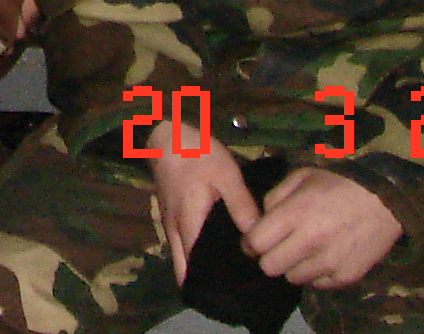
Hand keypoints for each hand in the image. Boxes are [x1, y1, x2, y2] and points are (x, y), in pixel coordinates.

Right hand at [146, 125, 256, 283]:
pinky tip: (214, 247)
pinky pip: (180, 244)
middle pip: (183, 270)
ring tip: (226, 270)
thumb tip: (257, 236)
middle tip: (231, 285)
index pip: (195, 269)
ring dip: (196, 268)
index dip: (212, 283)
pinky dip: (193, 253)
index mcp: (188, 224)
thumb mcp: (226, 175)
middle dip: (202, 282)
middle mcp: (174, 230)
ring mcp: (168, 222)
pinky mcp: (169, 213)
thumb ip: (242, 206)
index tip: (233, 290)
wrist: (165, 133)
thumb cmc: (196, 153)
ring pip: (180, 258)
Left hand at [246, 165, 402, 289]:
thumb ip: (274, 198)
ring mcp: (329, 263)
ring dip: (292, 266)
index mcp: (295, 214)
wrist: (385, 200)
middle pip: (270, 267)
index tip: (253, 241)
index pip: (256, 243)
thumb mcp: (301, 177)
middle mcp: (310, 242)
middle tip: (277, 247)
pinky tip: (322, 257)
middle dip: (268, 257)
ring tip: (303, 251)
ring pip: (292, 279)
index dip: (249, 243)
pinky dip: (315, 274)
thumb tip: (259, 222)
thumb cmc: (338, 183)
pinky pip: (317, 285)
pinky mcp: (346, 277)